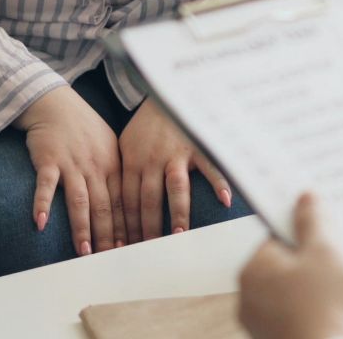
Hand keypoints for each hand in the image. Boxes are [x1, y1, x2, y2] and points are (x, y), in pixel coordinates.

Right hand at [13, 86, 125, 254]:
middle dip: (109, 236)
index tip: (130, 249)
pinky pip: (46, 185)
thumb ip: (116, 174)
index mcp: (112, 164)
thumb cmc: (83, 128)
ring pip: (80, 201)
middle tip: (110, 259)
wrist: (56, 103)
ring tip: (84, 252)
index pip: (123, 201)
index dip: (126, 227)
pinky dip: (43, 204)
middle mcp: (95, 166)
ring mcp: (72, 163)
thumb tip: (127, 204)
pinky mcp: (48, 160)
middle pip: (105, 206)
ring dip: (82, 228)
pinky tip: (41, 224)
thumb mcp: (108, 147)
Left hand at [119, 98, 233, 240]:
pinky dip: (218, 182)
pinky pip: (209, 166)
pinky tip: (225, 200)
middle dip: (147, 228)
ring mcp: (176, 153)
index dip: (125, 226)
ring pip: (174, 188)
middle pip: (147, 200)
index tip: (125, 248)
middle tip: (148, 252)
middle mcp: (152, 160)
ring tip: (178, 234)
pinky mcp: (196, 145)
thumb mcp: (127, 146)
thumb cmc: (146, 125)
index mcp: (132, 162)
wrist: (165, 91)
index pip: (126, 201)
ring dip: (176, 212)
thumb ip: (126, 173)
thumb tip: (117, 206)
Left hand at [239, 194, 342, 338]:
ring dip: (324, 285)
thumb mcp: (326, 254)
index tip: (327, 221)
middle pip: (287, 265)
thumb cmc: (327, 310)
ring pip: (299, 292)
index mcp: (253, 271)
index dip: (303, 226)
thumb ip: (313, 223)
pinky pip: (306, 315)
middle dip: (318, 257)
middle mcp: (252, 301)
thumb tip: (304, 199)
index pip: (275, 236)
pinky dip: (325, 310)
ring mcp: (269, 327)